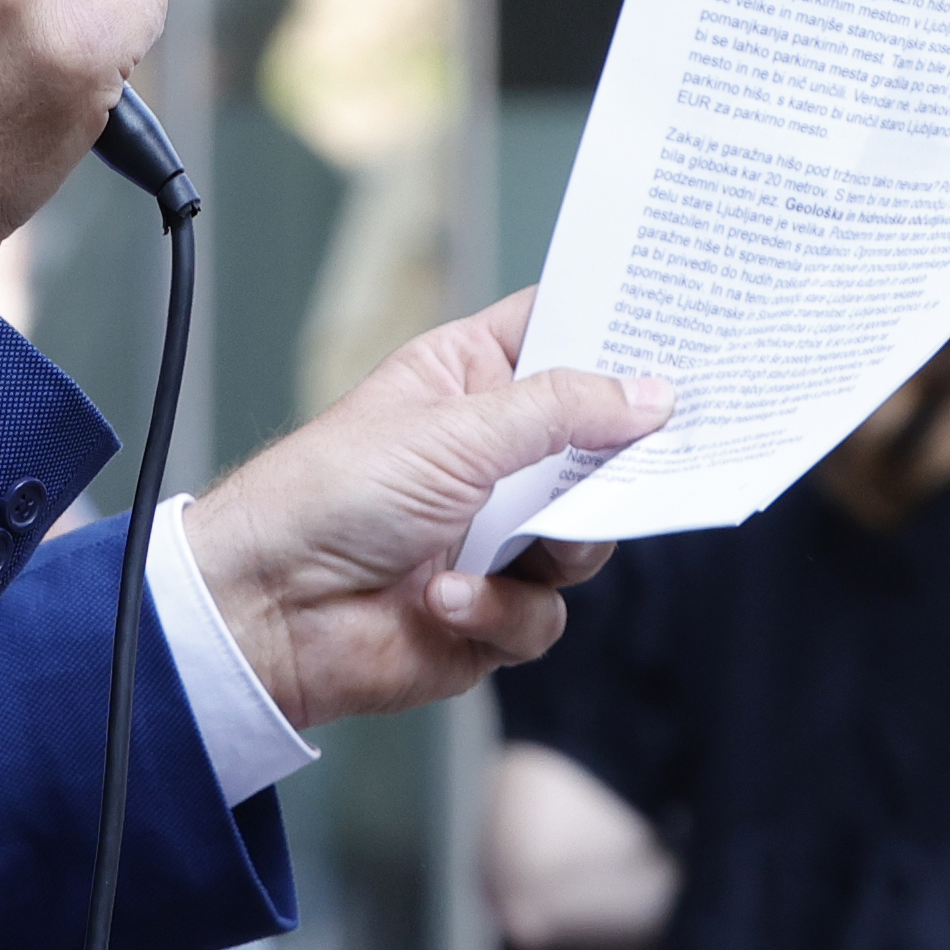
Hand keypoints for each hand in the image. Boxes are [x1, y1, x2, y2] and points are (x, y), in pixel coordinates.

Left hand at [178, 293, 666, 732]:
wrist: (263, 612)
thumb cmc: (326, 495)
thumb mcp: (455, 429)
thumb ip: (562, 410)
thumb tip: (650, 393)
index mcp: (470, 383)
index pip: (561, 339)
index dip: (620, 337)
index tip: (686, 332)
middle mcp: (490, 457)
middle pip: (597, 449)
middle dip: (620, 462)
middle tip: (664, 450)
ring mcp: (493, 537)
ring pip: (588, 543)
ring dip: (553, 551)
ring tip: (509, 550)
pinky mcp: (489, 613)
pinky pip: (544, 616)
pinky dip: (499, 611)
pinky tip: (443, 599)